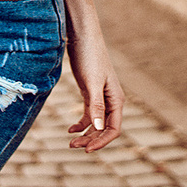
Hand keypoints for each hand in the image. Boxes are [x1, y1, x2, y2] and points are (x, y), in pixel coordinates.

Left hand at [66, 32, 124, 151]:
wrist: (82, 36)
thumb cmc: (89, 57)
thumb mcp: (91, 82)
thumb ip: (96, 105)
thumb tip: (100, 127)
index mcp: (116, 100)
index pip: (113, 129)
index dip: (101, 141)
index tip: (86, 150)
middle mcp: (111, 100)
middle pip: (104, 128)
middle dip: (91, 139)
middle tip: (73, 146)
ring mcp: (101, 96)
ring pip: (97, 122)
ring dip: (86, 133)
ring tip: (71, 142)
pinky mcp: (90, 91)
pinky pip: (90, 113)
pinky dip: (82, 123)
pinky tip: (71, 129)